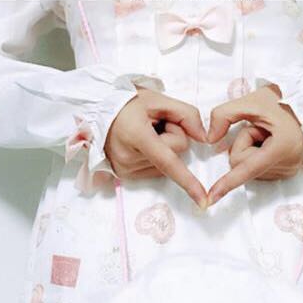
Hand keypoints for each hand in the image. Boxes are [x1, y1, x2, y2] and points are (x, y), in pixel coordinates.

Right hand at [106, 88, 207, 207]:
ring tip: (144, 133)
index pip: (168, 162)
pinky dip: (155, 158)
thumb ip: (187, 115)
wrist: (98, 110)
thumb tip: (204, 138)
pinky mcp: (125, 175)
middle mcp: (129, 157)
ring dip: (163, 149)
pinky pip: (156, 170)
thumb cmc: (127, 103)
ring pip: (166, 165)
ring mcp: (125, 169)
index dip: (188, 182)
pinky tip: (140, 144)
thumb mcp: (159, 100)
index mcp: (137, 136)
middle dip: (173, 138)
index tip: (202, 202)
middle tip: (154, 124)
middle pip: (174, 156)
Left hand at [207, 85, 302, 205]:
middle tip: (261, 129)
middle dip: (244, 144)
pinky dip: (258, 155)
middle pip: (242, 165)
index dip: (228, 183)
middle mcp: (287, 165)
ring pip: (248, 168)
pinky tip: (271, 143)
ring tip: (269, 135)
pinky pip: (257, 170)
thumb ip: (224, 115)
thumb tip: (210, 138)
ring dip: (252, 149)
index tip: (212, 198)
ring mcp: (287, 171)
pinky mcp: (285, 174)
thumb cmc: (280, 102)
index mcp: (281, 147)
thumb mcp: (250, 101)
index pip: (247, 168)